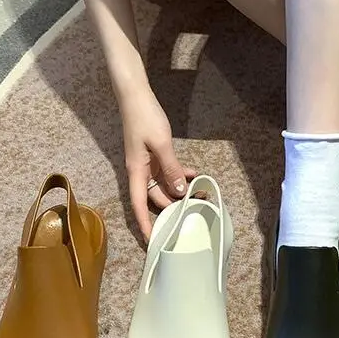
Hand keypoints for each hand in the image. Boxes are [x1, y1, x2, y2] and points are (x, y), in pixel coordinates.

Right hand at [121, 90, 197, 240]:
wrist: (135, 95)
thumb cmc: (144, 117)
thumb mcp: (161, 144)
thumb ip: (171, 169)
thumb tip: (179, 191)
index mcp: (136, 172)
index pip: (138, 205)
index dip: (144, 224)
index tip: (152, 241)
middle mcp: (140, 172)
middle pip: (156, 198)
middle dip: (174, 206)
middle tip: (197, 209)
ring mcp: (147, 164)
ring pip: (165, 186)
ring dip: (182, 190)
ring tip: (203, 192)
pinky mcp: (154, 155)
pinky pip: (168, 171)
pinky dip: (181, 174)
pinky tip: (196, 175)